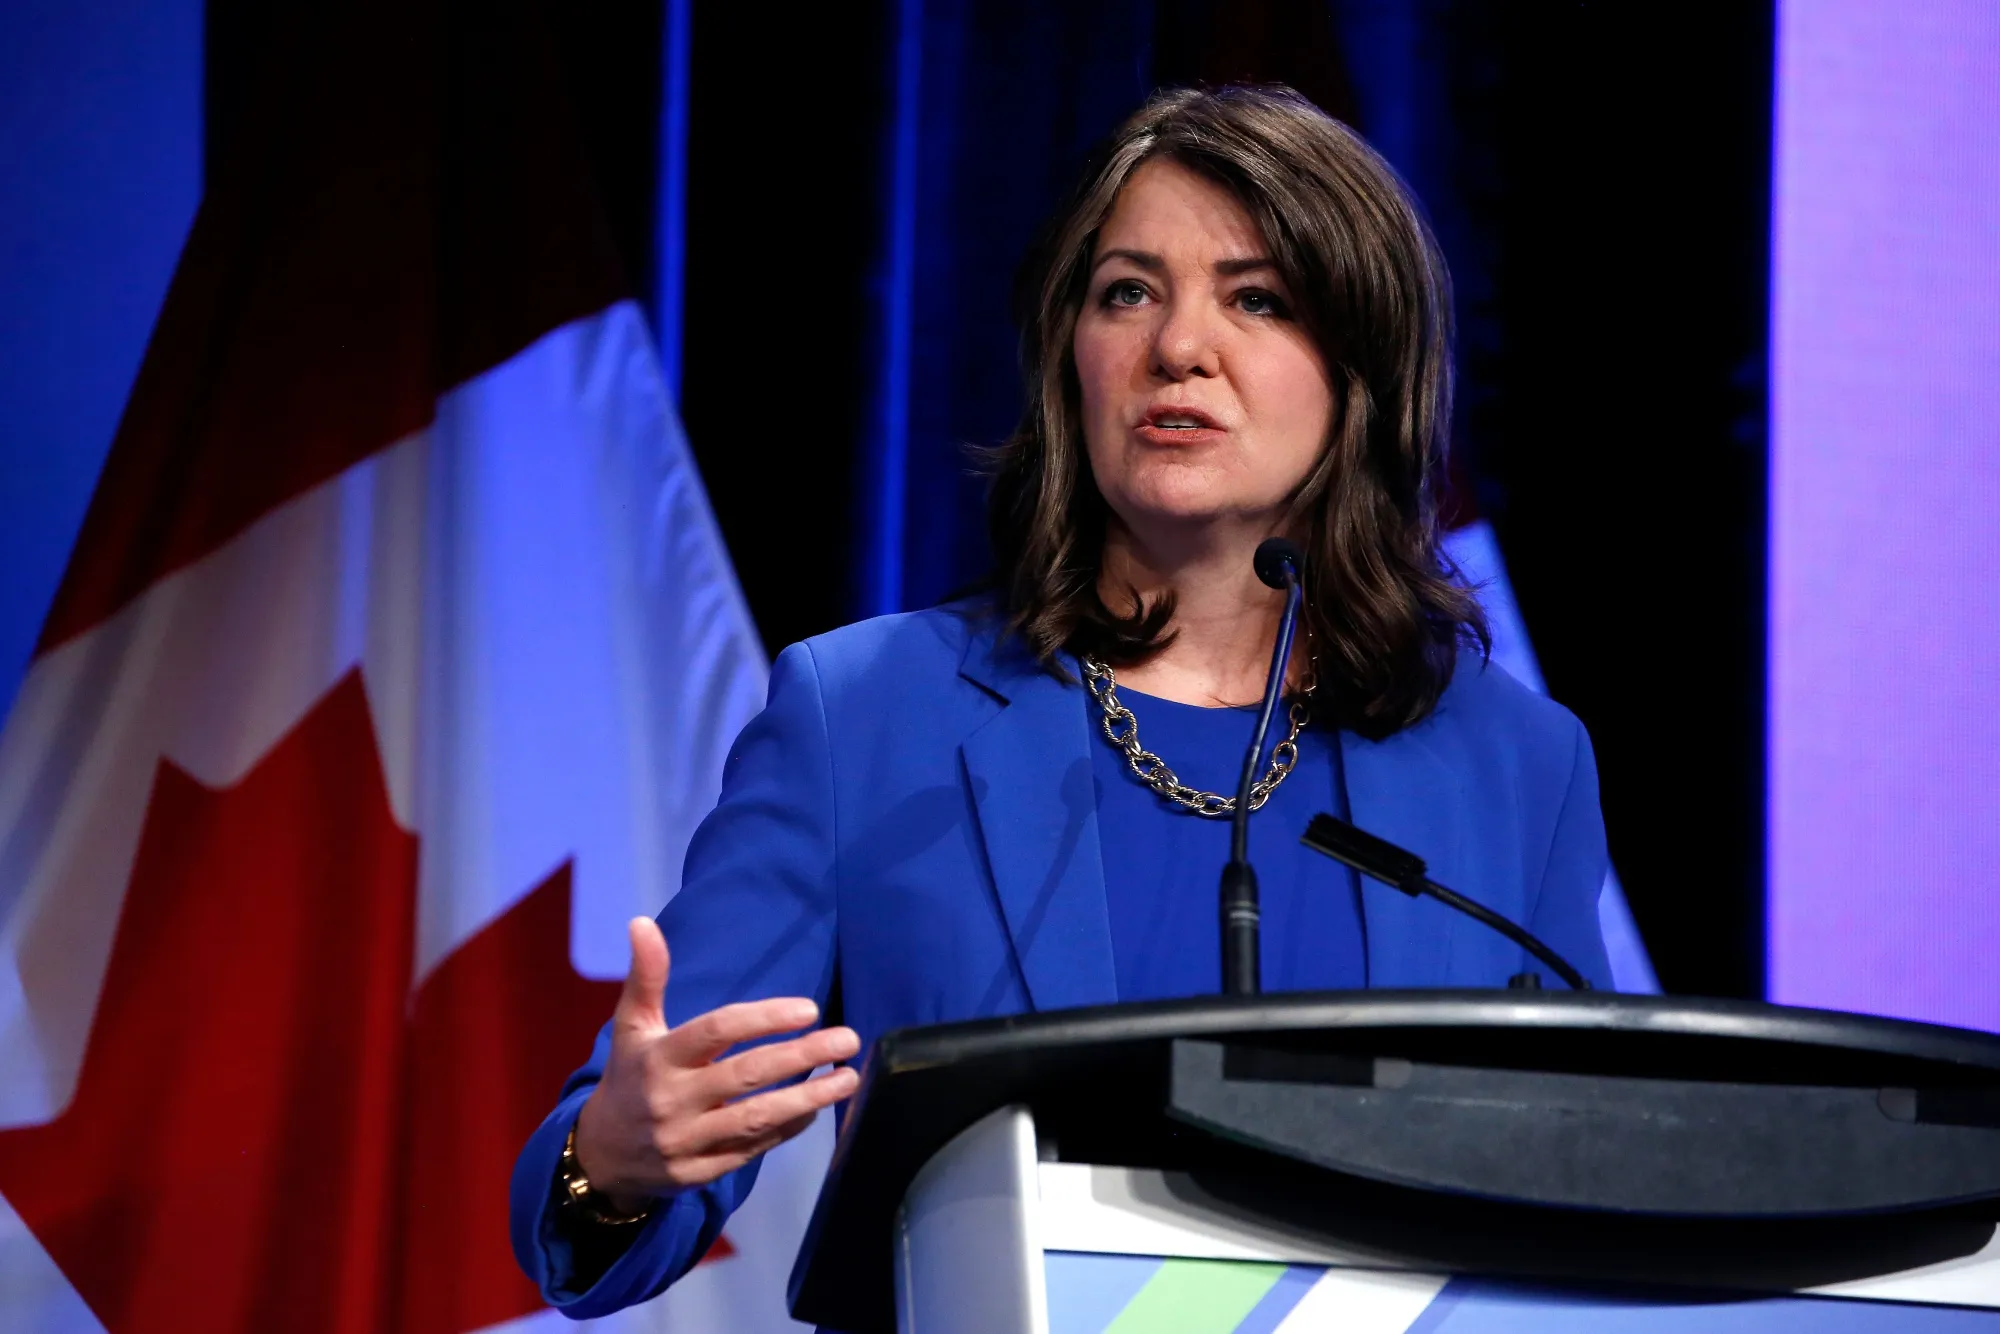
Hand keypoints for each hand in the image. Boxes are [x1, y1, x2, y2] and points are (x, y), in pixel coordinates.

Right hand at [571, 916, 860, 1213]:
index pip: (716, 1031)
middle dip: (801, 1056)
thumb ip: (646, 976)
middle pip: (746, 1075)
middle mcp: (672, 1100)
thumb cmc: (631, 1077)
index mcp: (658, 1058)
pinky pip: (752, 1149)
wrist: (603, 1156)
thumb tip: (642, 921)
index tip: (809, 1009)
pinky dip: (787, 1128)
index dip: (764, 1018)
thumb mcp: (631, 1027)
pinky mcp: (699, 1174)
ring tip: (848, 1078)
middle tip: (848, 1039)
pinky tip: (817, 1108)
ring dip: (808, 1098)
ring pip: (756, 1118)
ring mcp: (686, 1141)